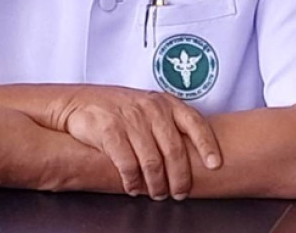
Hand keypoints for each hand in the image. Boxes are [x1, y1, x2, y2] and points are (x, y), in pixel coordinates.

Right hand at [50, 86, 221, 200]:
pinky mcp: (110, 131)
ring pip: (152, 162)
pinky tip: (134, 188)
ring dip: (157, 185)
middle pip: (175, 150)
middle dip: (180, 178)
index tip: (215, 165)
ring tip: (157, 194)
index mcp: (165, 102)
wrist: (80, 101)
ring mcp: (131, 119)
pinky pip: (128, 165)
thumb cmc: (119, 108)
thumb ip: (168, 124)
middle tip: (180, 193)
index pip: (195, 122)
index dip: (207, 145)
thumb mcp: (148, 107)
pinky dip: (133, 182)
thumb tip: (193, 156)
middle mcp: (151, 108)